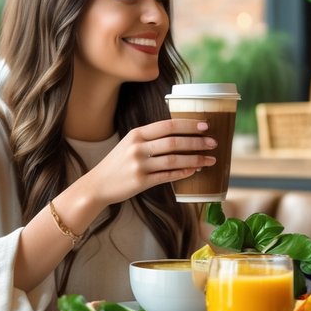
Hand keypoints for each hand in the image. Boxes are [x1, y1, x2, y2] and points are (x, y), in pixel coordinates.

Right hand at [81, 118, 216, 207]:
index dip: (188, 125)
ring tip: (210, 159)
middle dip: (197, 142)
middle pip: (174, 142)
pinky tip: (194, 171)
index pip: (168, 125)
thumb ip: (151, 138)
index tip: (206, 125)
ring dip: (195, 159)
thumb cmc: (118, 163)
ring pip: (174, 160)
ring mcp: (139, 165)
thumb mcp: (130, 144)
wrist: (97, 185)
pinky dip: (183, 173)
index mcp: (137, 134)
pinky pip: (168, 176)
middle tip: (214, 143)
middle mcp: (138, 148)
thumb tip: (181, 136)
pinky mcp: (141, 182)